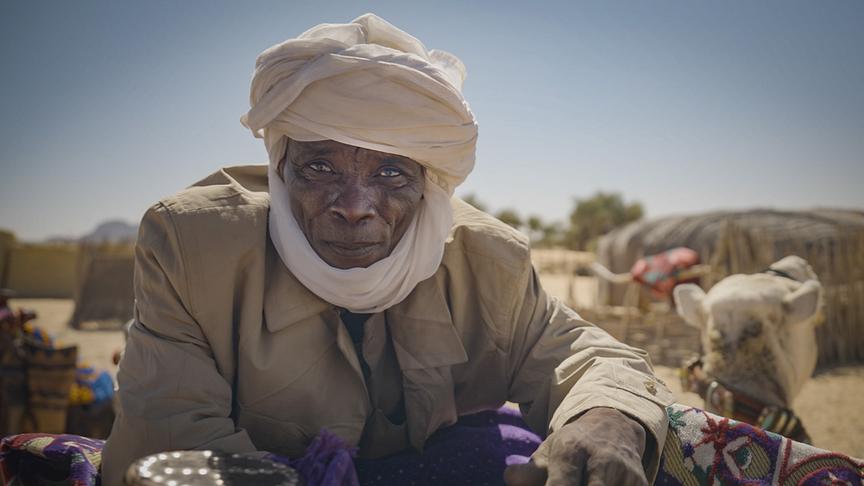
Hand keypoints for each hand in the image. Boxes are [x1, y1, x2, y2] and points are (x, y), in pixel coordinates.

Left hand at [504, 407, 648, 485]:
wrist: (615, 426)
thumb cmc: (573, 446)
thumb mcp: (549, 452)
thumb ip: (529, 472)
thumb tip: (509, 478)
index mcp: (571, 450)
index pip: (561, 485)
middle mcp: (602, 460)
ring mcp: (625, 473)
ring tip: (582, 482)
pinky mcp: (641, 484)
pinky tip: (600, 484)